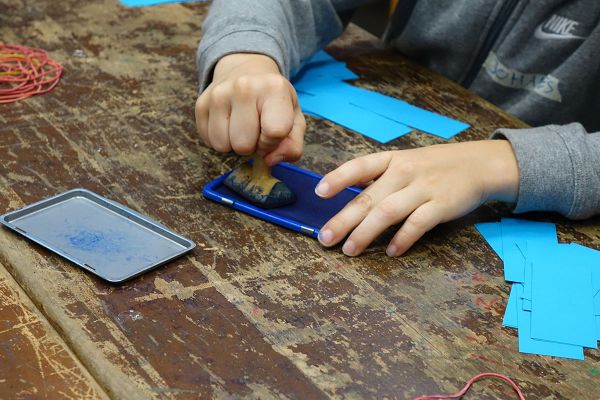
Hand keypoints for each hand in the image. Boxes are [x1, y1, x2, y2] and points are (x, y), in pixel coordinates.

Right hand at [195, 53, 305, 164]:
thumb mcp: (294, 119)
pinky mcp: (201, 103)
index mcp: (274, 88)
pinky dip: (220, 140)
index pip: (274, 132)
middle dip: (252, 146)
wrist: (246, 71)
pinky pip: (209, 141)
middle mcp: (243, 87)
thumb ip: (292, 145)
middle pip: (244, 145)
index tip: (272, 133)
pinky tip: (228, 124)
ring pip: (222, 146)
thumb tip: (269, 161)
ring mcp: (218, 94)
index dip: (273, 142)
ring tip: (242, 127)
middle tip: (255, 130)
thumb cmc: (273, 101)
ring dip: (234, 145)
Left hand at [315, 140, 518, 255]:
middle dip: (344, 220)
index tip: (320, 192)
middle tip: (325, 238)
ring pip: (387, 212)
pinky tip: (390, 251)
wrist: (479, 164)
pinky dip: (402, 238)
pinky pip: (417, 224)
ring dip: (365, 233)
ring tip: (349, 250)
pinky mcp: (441, 205)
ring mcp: (423, 188)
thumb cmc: (433, 166)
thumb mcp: (404, 162)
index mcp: (391, 159)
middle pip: (368, 198)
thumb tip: (347, 194)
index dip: (338, 178)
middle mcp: (404, 172)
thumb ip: (378, 177)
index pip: (360, 166)